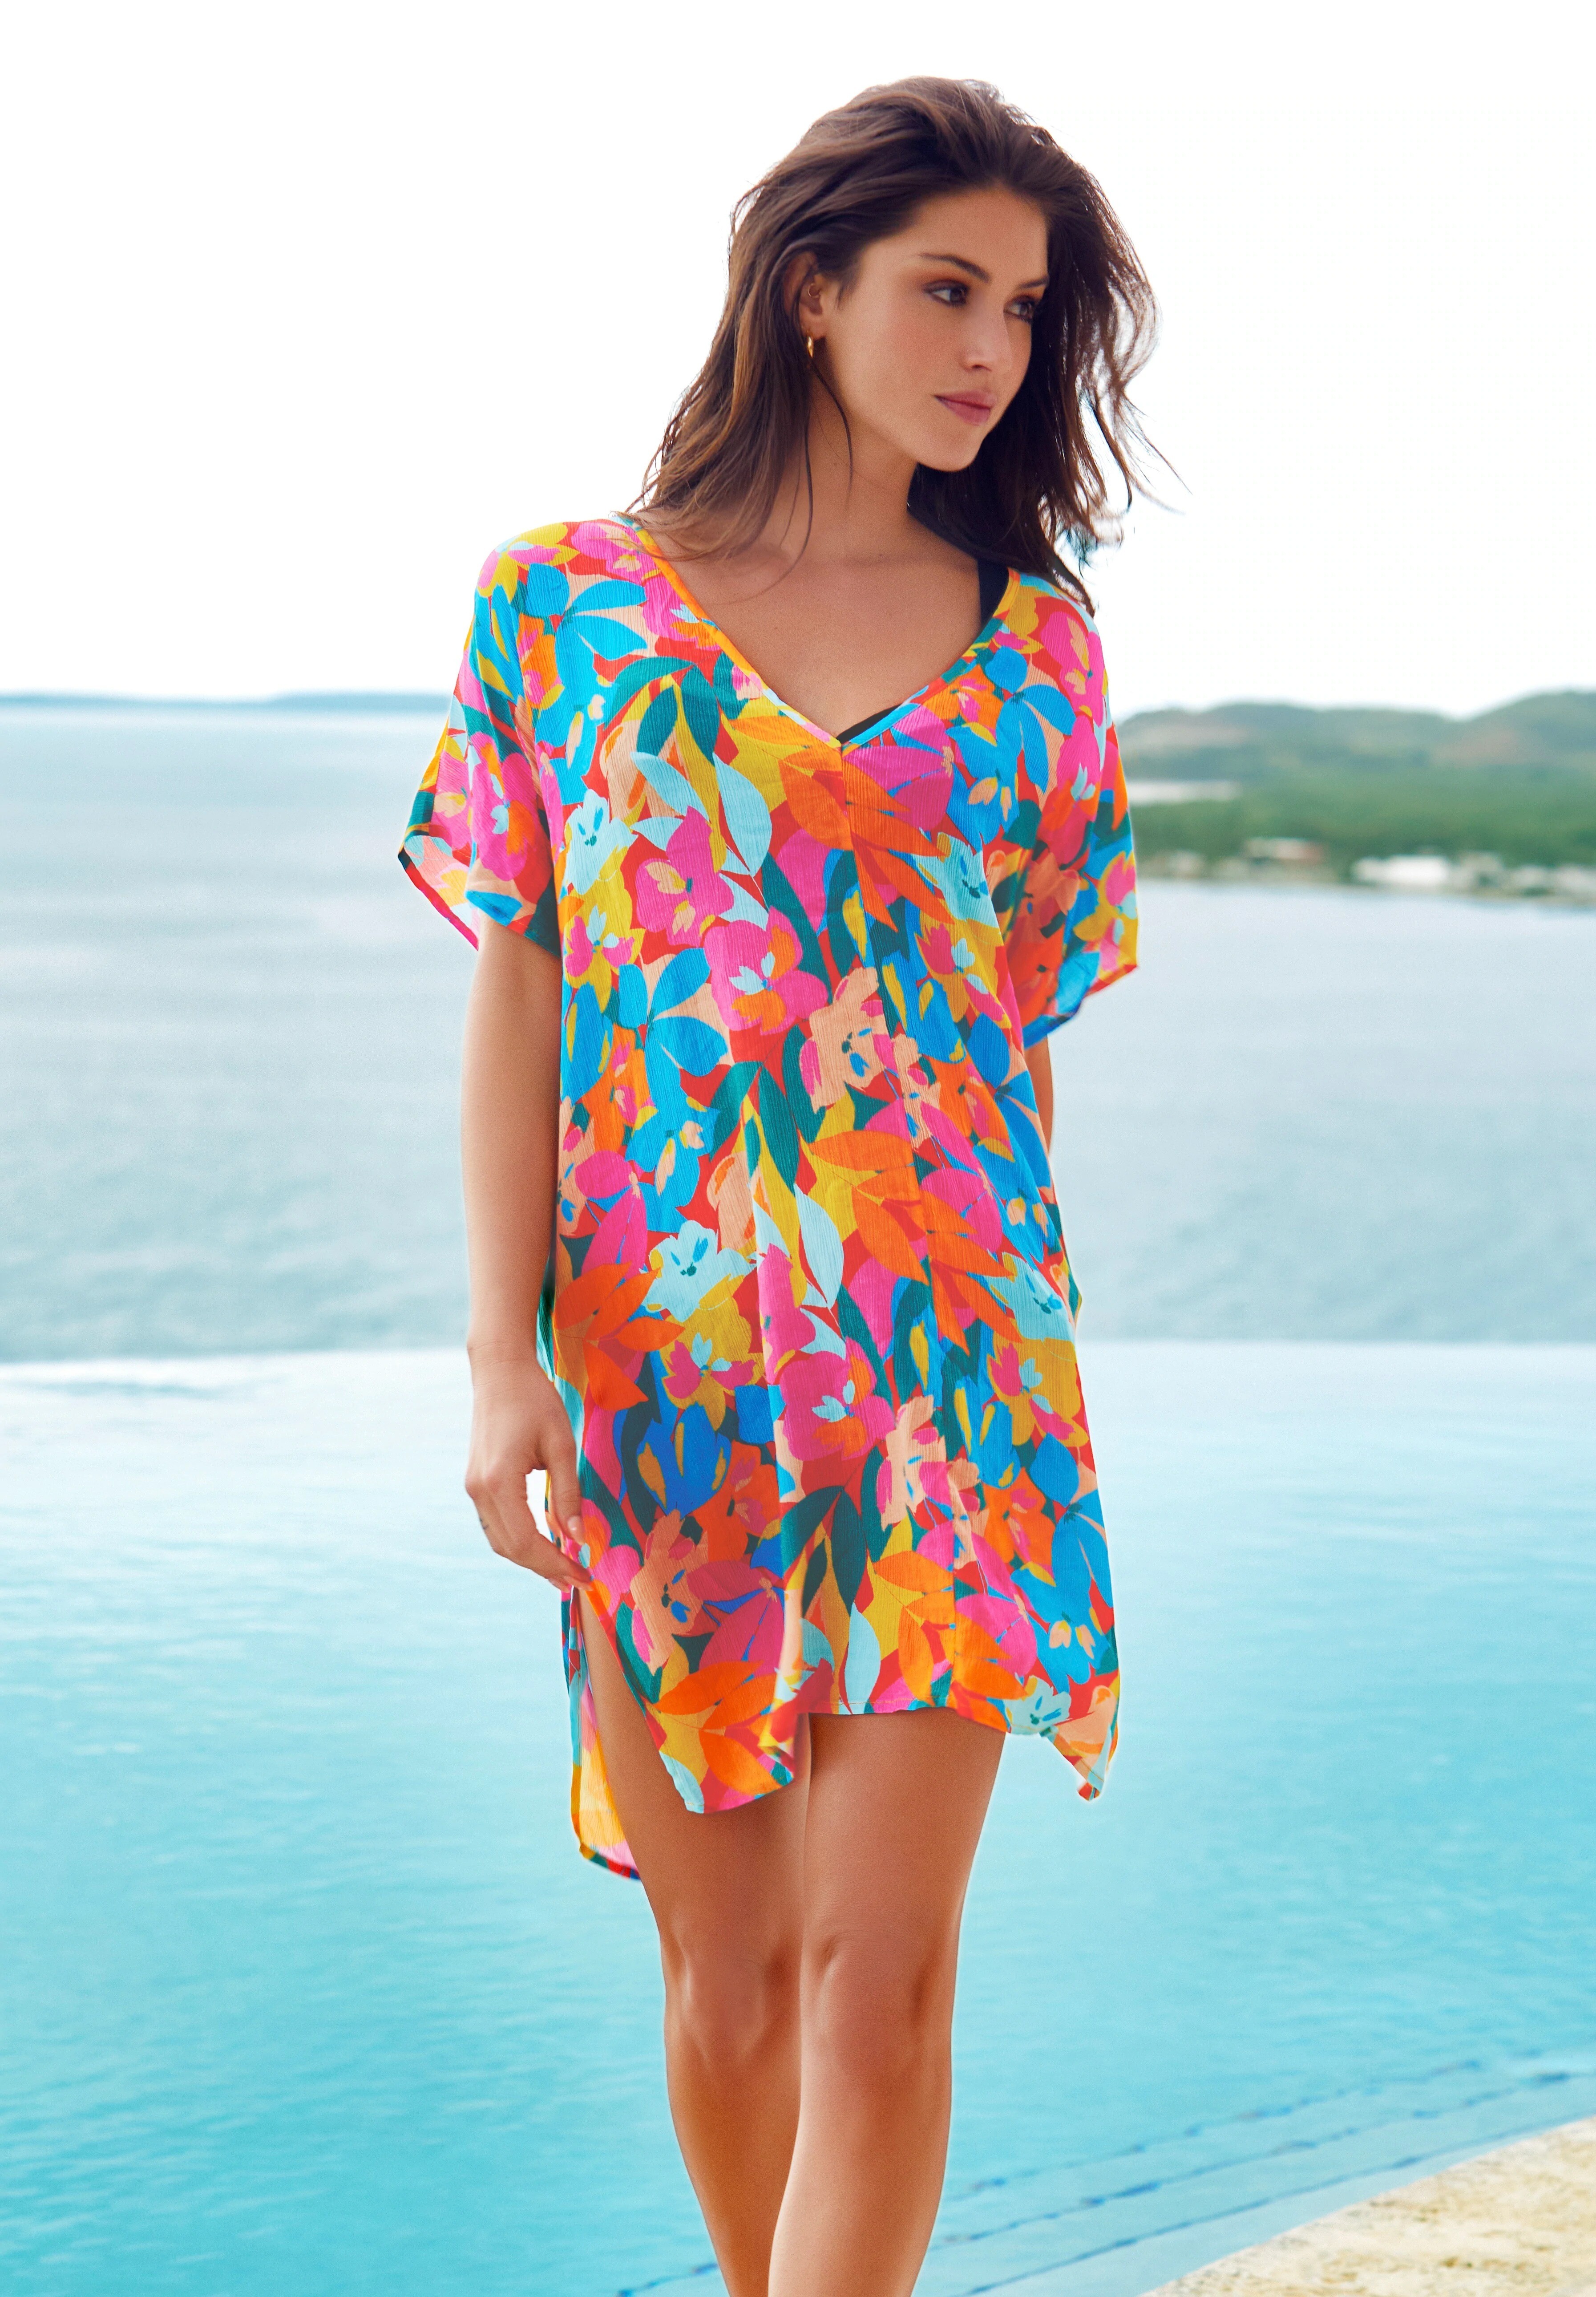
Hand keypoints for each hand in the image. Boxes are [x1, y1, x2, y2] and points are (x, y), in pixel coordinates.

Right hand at [463, 1352, 591, 1592]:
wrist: (501, 1372)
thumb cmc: (535, 1401)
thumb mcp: (562, 1445)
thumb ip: (569, 1494)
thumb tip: (577, 1539)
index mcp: (498, 1483)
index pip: (526, 1542)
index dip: (556, 1564)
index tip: (585, 1576)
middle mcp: (479, 1490)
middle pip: (511, 1548)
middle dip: (545, 1568)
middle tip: (579, 1580)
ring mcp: (473, 1488)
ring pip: (500, 1540)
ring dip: (531, 1559)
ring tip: (564, 1570)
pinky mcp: (476, 1483)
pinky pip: (496, 1524)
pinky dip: (519, 1541)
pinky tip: (544, 1545)